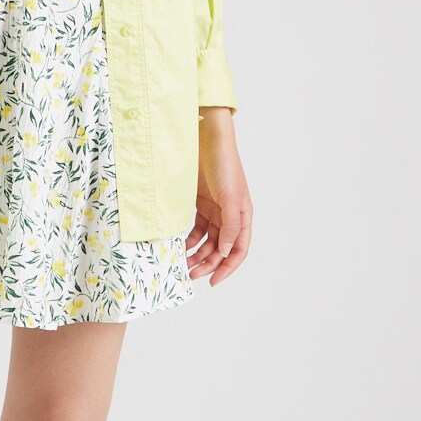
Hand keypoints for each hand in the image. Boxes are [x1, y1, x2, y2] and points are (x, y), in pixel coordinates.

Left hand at [185, 108, 251, 286]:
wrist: (207, 140)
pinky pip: (195, 228)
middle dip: (207, 264)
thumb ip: (229, 225)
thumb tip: (226, 251)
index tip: (212, 280)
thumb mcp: (230, 198)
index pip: (238, 250)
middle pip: (219, 249)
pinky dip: (188, 239)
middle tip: (189, 274)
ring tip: (181, 263)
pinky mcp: (199, 204)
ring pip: (206, 241)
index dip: (227, 267)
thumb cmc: (224, 166)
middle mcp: (229, 217)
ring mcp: (214, 211)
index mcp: (242, 217)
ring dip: (196, 254)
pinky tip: (178, 246)